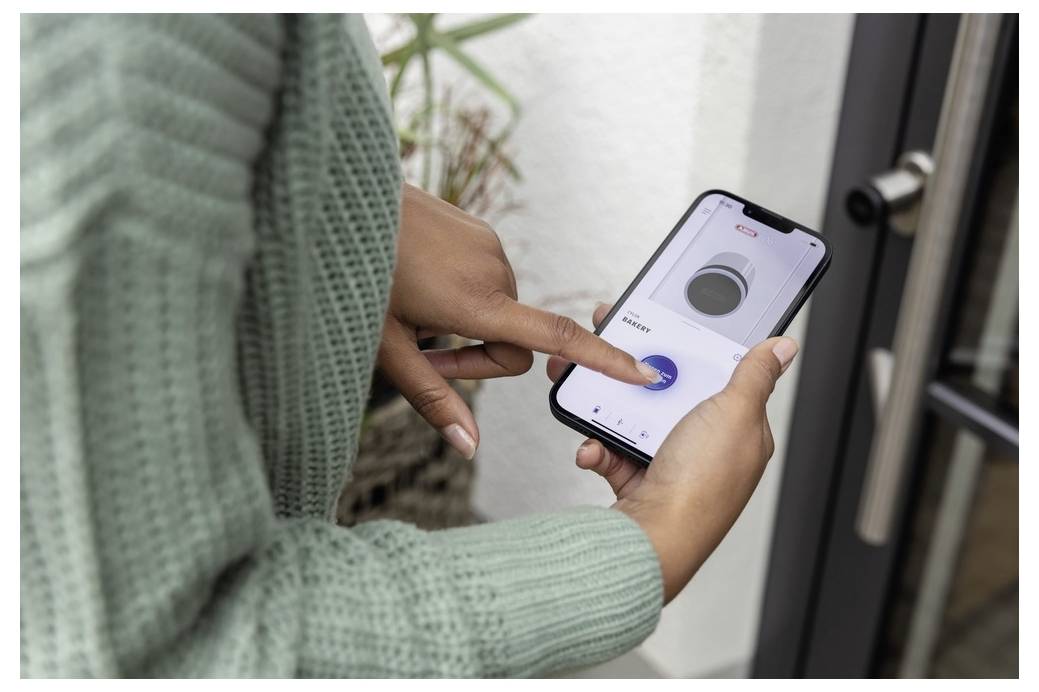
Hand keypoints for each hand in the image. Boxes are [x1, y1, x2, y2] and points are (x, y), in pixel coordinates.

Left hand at [379, 185, 661, 459]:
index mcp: (477, 303)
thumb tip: (469, 446)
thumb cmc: (355, 276)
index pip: (555, 337)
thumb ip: (433, 398)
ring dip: (470, 321)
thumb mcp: (387, 347)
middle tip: (426, 350)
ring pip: (500, 308)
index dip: (603, 359)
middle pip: (515, 339)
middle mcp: (495, 270)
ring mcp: (488, 244)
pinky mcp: (479, 229)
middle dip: (479, 355)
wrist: (343, 201)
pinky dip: (465, 292)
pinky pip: (489, 277)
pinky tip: (422, 280)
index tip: (640, 372)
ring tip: (416, 308)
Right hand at [546, 302, 797, 602]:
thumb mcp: (736, 413)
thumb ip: (755, 375)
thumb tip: (783, 347)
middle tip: (615, 356)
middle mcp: (706, 450)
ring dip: (610, 411)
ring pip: (635, 421)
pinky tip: (594, 447)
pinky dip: (597, 448)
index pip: (722, 379)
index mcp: (739, 431)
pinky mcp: (638, 481)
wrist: (653, 540)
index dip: (696, 351)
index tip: (669, 329)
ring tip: (596, 396)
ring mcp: (670, 466)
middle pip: (672, 396)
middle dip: (641, 377)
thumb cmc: (702, 485)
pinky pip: (611, 452)